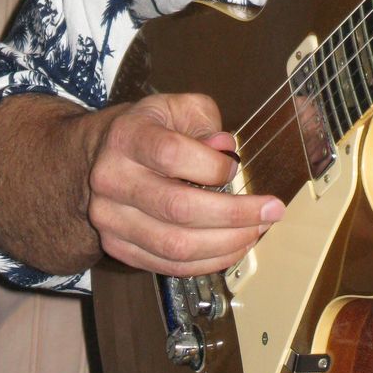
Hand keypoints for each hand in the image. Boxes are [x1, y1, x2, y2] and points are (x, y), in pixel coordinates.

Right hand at [86, 92, 284, 275]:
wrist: (102, 156)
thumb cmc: (150, 129)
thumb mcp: (177, 108)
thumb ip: (205, 123)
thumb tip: (225, 150)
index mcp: (127, 136)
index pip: (171, 154)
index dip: (211, 165)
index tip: (235, 168)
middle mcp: (112, 179)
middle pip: (177, 207)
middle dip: (234, 214)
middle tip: (270, 211)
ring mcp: (110, 218)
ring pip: (174, 245)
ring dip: (225, 244)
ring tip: (255, 232)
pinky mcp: (117, 247)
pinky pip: (167, 265)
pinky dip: (206, 262)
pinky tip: (231, 248)